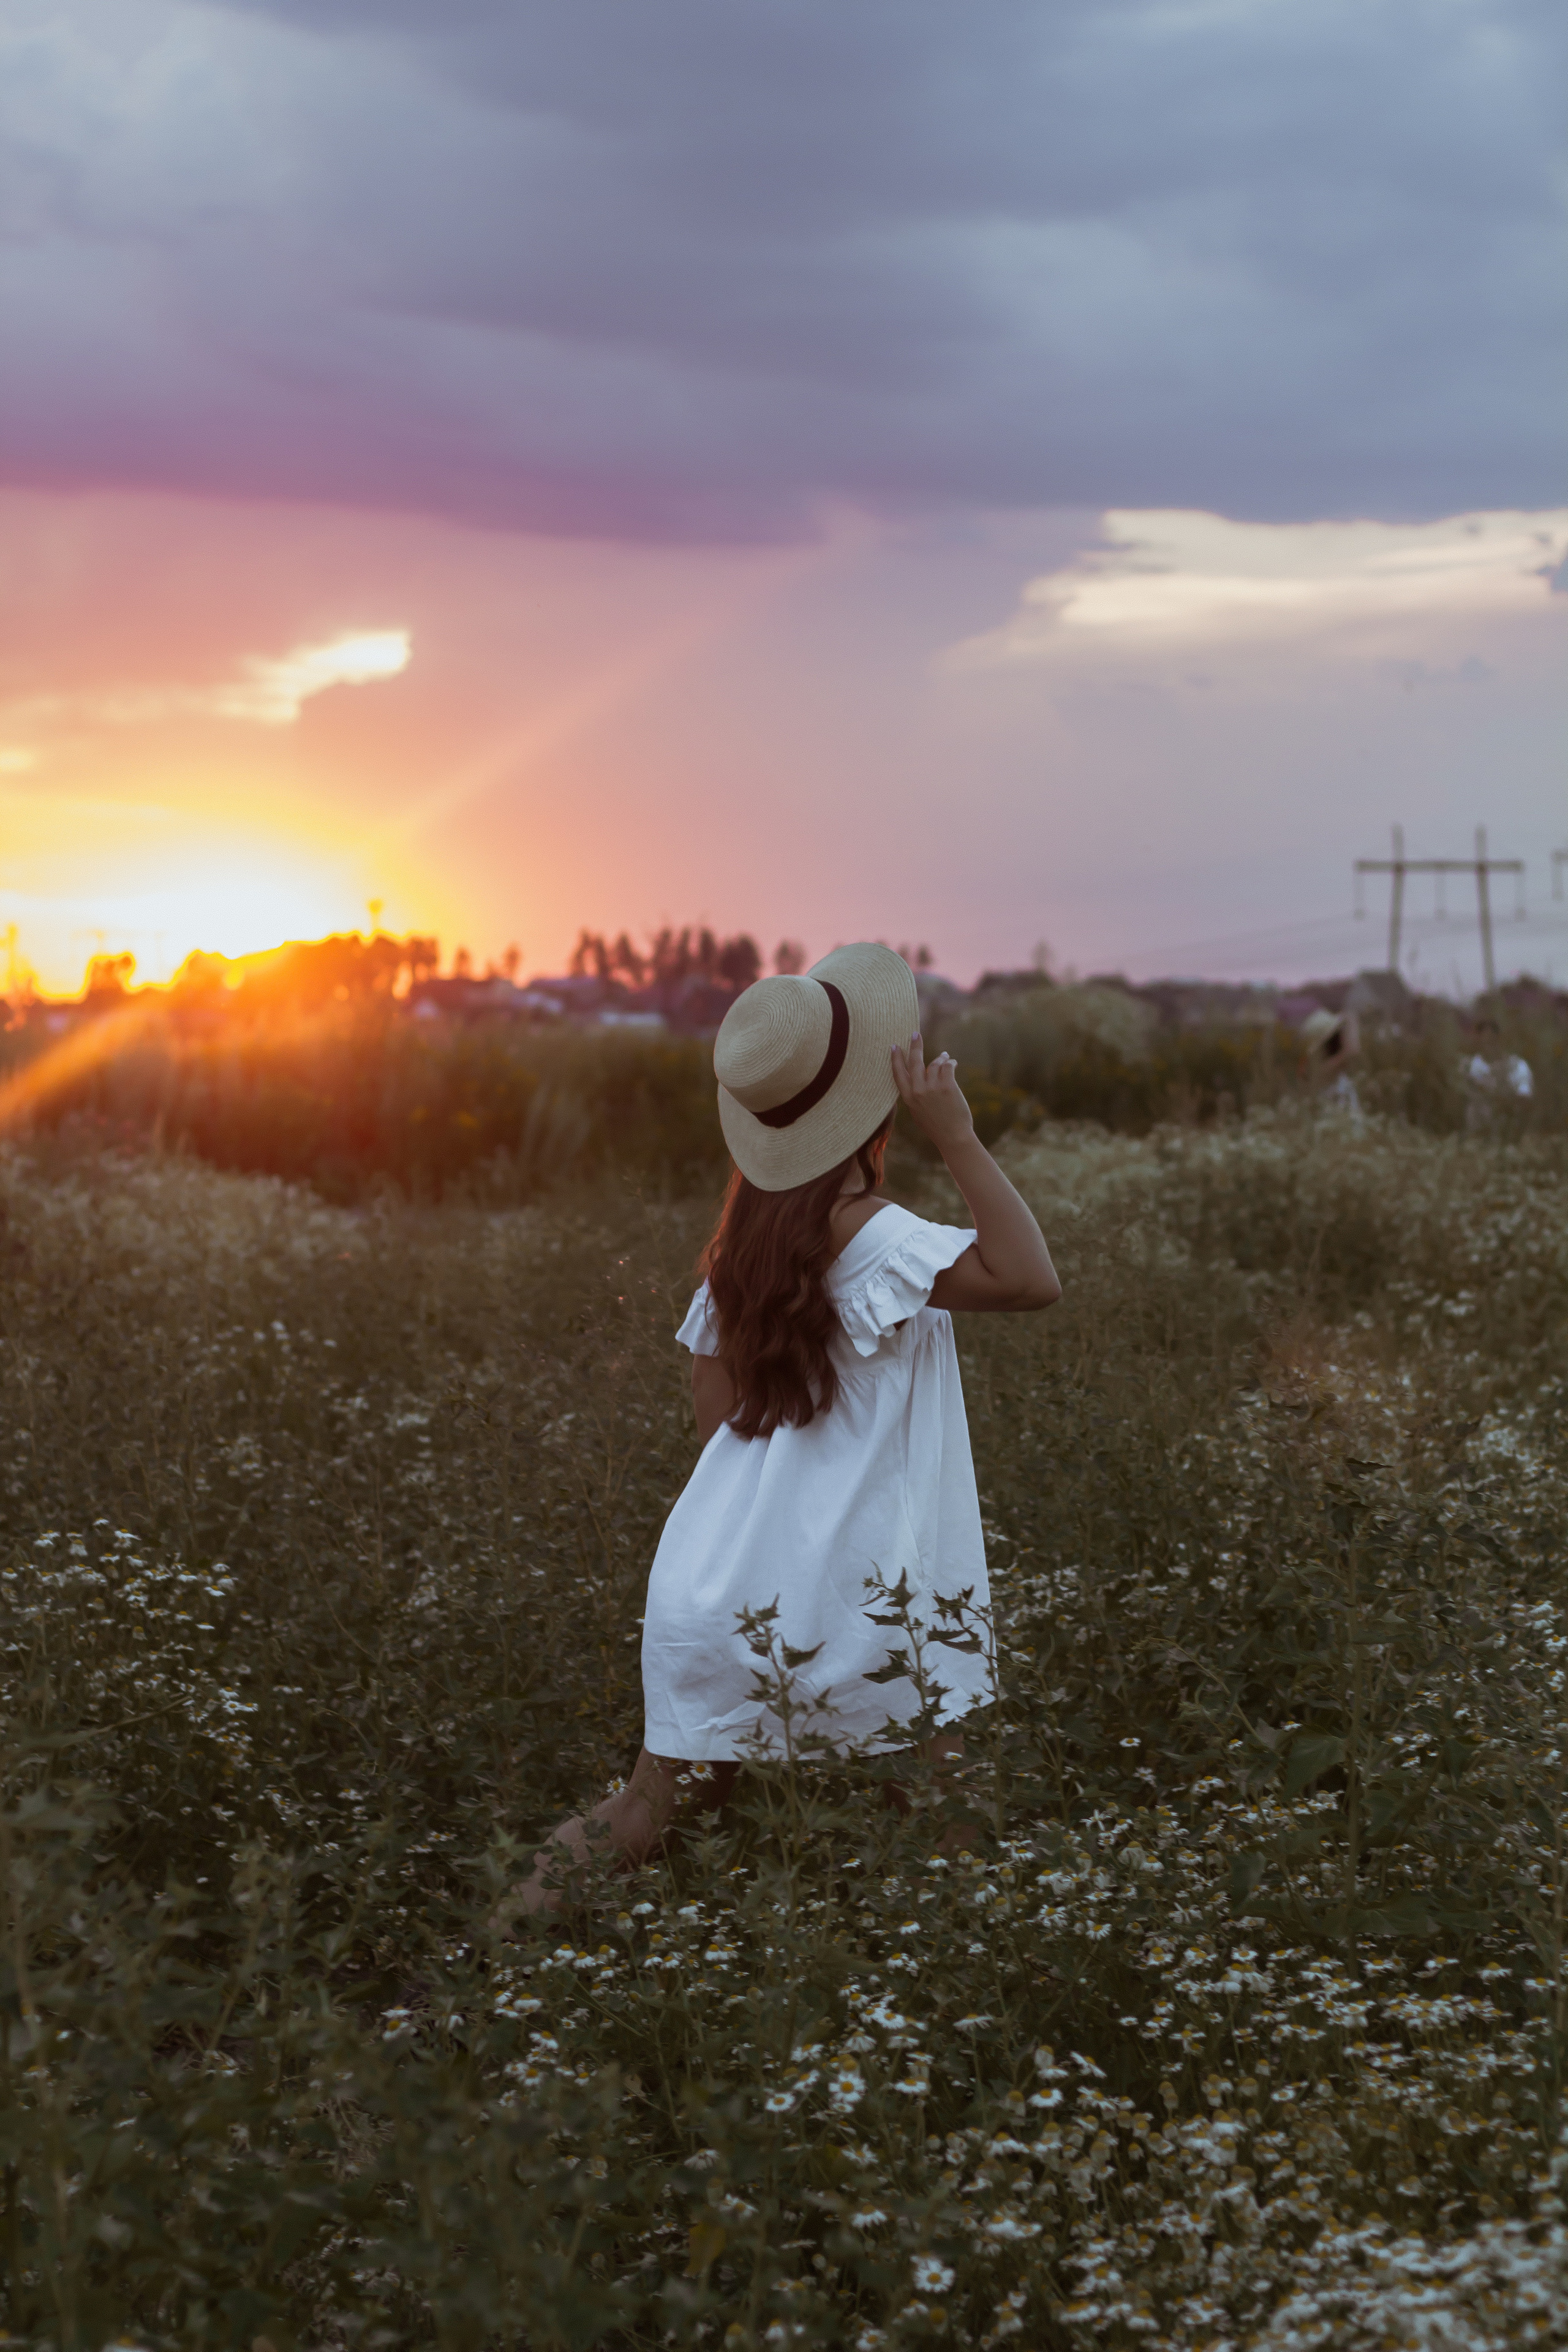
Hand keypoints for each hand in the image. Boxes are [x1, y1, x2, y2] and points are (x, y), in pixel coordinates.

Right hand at [891, 1032, 975, 1153]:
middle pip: (914, 1062)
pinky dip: (951, 1062)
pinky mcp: (948, 1086)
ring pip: (935, 1062)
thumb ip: (915, 1095)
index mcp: (908, 1098)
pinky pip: (948, 1066)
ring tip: (945, 1056)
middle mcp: (918, 1091)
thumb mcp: (918, 1112)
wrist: (953, 1137)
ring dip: (941, 1057)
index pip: (898, 1073)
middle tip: (915, 1034)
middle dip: (915, 1045)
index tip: (894, 1046)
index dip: (896, 1058)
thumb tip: (918, 1079)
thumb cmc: (936, 1126)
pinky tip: (952, 1063)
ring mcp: (933, 1088)